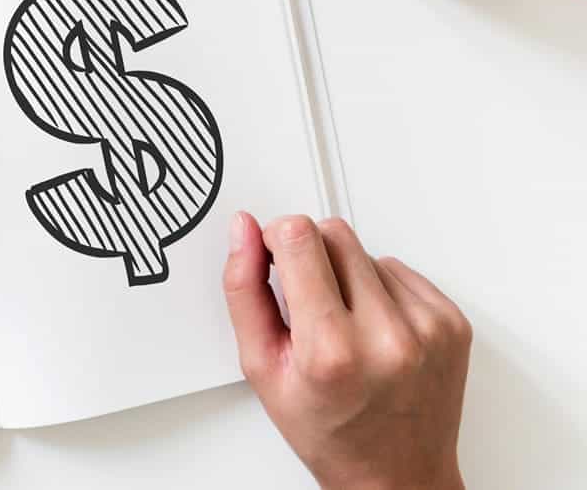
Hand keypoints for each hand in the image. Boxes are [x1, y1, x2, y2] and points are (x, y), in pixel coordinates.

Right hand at [223, 213, 471, 489]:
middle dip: (310, 255)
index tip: (272, 258)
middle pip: (334, 233)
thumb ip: (245, 291)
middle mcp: (387, 336)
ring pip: (367, 251)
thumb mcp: (263, 367)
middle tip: (308, 304)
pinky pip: (401, 270)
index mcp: (331, 350)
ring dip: (348, 276)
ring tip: (344, 325)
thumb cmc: (329, 431)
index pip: (299, 238)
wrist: (397, 476)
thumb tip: (245, 232)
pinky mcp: (452, 322)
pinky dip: (381, 290)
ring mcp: (427, 327)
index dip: (276, 239)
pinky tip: (372, 328)